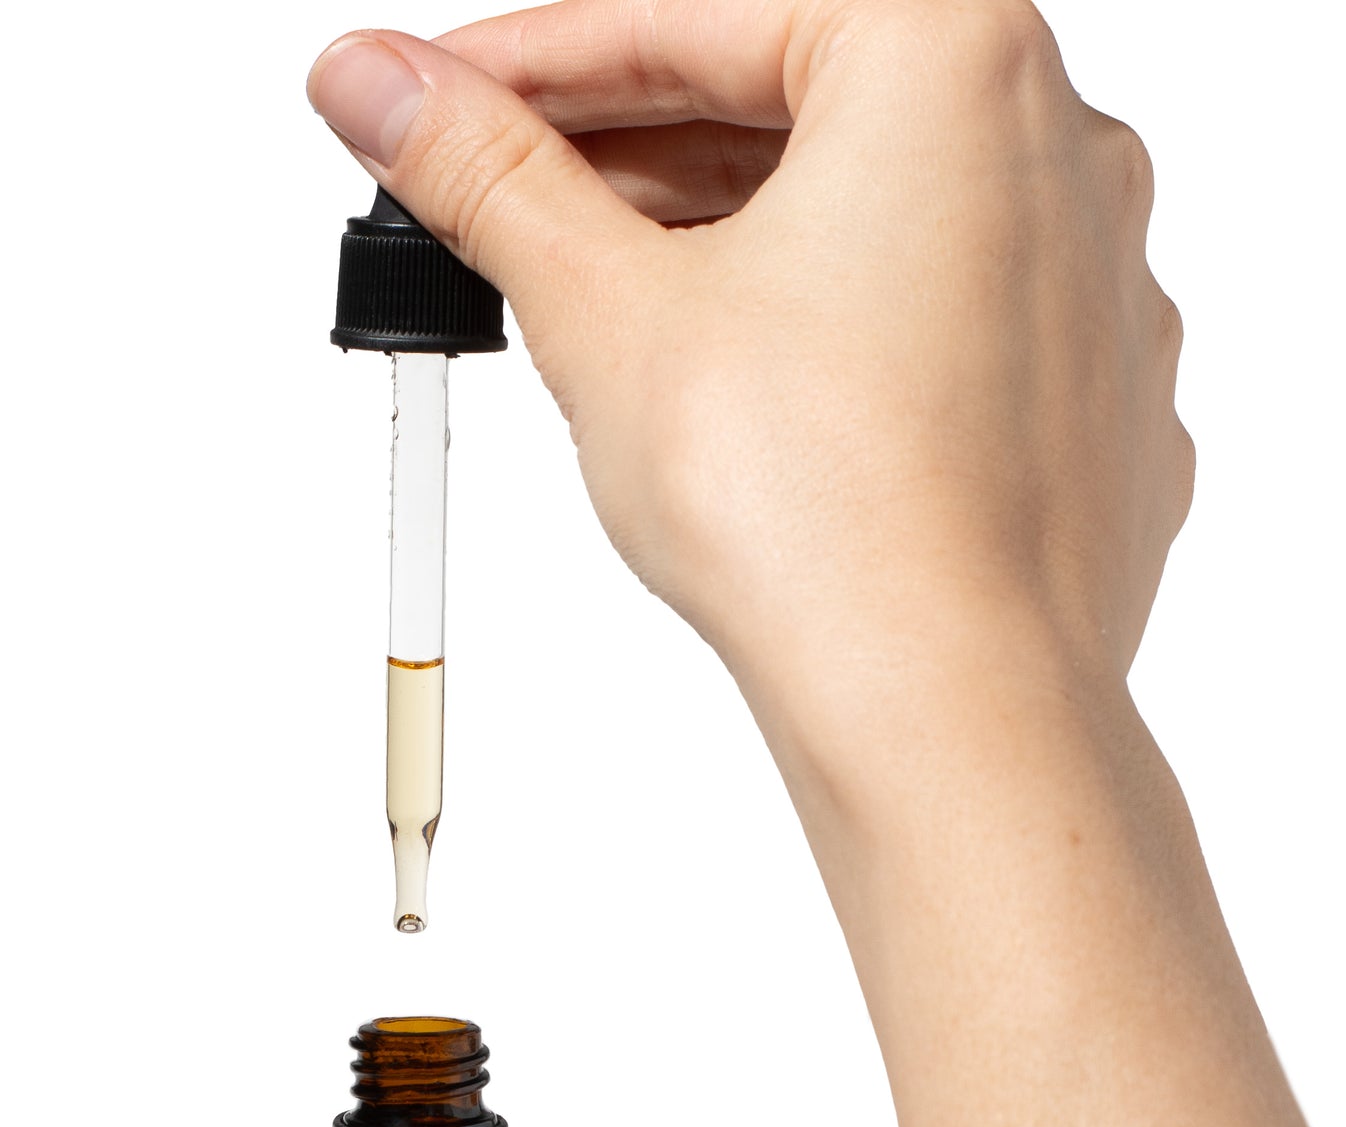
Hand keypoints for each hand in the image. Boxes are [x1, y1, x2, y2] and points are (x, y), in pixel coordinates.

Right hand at [306, 0, 1190, 736]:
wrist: (947, 712)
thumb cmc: (820, 514)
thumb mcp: (605, 316)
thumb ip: (485, 180)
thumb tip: (378, 88)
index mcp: (951, 58)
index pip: (696, 17)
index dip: (538, 60)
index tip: (442, 96)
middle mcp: (1057, 148)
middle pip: (791, 105)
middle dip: (626, 151)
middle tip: (496, 196)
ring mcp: (1091, 283)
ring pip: (872, 218)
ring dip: (724, 239)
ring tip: (599, 300)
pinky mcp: (1088, 405)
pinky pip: (938, 327)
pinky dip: (831, 335)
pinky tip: (739, 392)